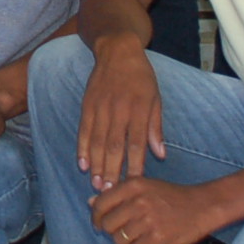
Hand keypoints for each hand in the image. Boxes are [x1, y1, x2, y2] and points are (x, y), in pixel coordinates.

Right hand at [77, 40, 164, 191]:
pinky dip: (83, 148)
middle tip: (110, 191)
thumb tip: (160, 154)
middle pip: (114, 145)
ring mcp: (101, 107)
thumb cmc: (141, 77)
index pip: (137, 142)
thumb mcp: (156, 99)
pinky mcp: (87, 105)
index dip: (135, 164)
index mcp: (139, 109)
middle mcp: (119, 110)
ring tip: (97, 184)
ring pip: (98, 141)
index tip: (134, 183)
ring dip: (97, 164)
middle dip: (112, 170)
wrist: (118, 51)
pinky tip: (83, 163)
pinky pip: (84, 130)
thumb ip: (156, 127)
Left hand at [89, 176, 218, 243]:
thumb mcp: (143, 186)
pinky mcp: (158, 238)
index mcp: (132, 185)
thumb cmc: (170, 196)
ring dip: (126, 242)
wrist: (202, 206)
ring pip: (119, 240)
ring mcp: (148, 221)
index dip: (96, 217)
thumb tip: (90, 203)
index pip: (100, 204)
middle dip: (111, 231)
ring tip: (137, 236)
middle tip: (122, 232)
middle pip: (108, 225)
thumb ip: (117, 194)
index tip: (100, 223)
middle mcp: (138, 202)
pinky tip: (147, 243)